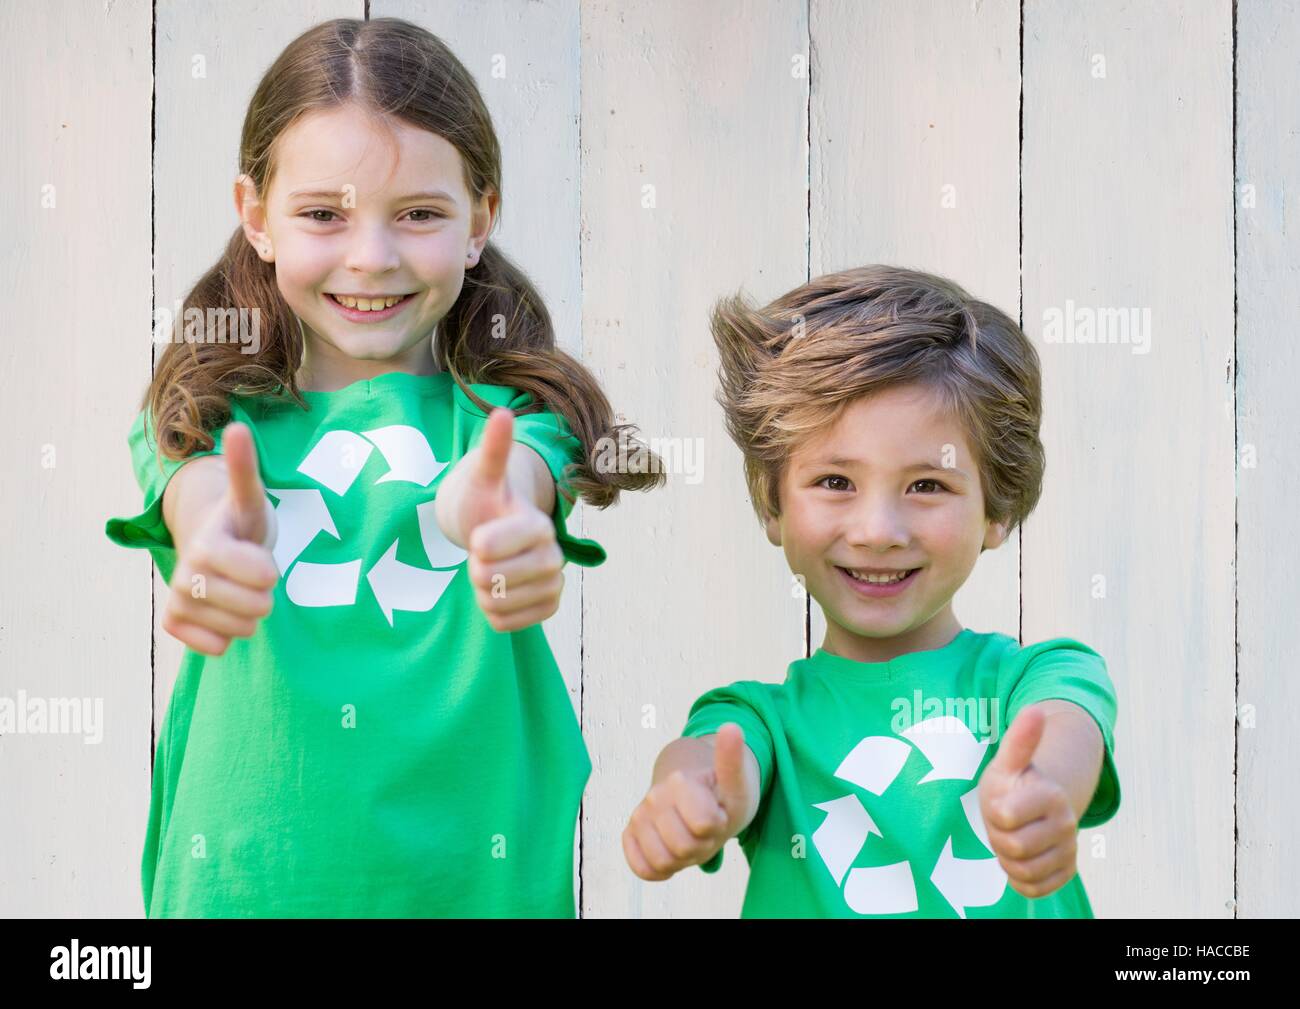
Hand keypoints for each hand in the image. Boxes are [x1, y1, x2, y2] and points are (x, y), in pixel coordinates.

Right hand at [161, 422, 278, 655]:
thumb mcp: (250, 497)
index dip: (270, 571)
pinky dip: (227, 636)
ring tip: (239, 590)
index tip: (261, 558)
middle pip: (254, 608)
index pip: (260, 576)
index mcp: (207, 544)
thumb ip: (244, 469)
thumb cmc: (241, 522)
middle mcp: (184, 572)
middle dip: (264, 595)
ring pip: (238, 630)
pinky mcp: (174, 623)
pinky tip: (223, 612)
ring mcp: (176, 599)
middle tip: (252, 576)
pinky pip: (214, 648)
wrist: (214, 545)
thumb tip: (237, 427)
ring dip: (248, 615)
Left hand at [452, 408, 563, 631]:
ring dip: (482, 591)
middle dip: (475, 568)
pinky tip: (499, 591)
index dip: (477, 545)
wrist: (496, 531)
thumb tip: (502, 413)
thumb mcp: (483, 476)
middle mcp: (554, 556)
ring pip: (496, 605)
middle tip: (480, 553)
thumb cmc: (485, 501)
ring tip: (490, 570)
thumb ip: (494, 450)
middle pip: (491, 580)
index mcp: (538, 525)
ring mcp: (553, 585)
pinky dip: (492, 611)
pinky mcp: (546, 609)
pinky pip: (503, 623)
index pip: (489, 547)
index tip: (477, 537)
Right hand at [623, 723, 752, 880]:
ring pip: (662, 862)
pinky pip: (643, 869)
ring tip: (690, 837)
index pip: (704, 825)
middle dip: (701, 846)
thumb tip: (731, 726)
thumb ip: (732, 761)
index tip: (719, 812)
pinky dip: (661, 869)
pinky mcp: (630, 834)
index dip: (718, 826)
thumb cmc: (721, 794)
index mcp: (679, 781)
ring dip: (682, 859)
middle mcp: (653, 796)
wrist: (696, 794)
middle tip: (706, 829)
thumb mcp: (736, 783)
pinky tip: (672, 851)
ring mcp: (639, 816)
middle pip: (683, 849)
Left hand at [978, 705, 1079, 898]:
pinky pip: (1033, 888)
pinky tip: (1022, 857)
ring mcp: (1068, 850)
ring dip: (1007, 858)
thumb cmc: (1015, 782)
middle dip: (999, 837)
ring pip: (1022, 871)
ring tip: (1012, 836)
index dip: (995, 812)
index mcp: (1052, 795)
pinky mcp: (1066, 872)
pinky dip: (1020, 878)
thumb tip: (1035, 708)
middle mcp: (1067, 824)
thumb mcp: (1009, 761)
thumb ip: (1020, 740)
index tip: (1002, 801)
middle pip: (1013, 848)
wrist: (1036, 805)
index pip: (1006, 817)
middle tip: (1004, 822)